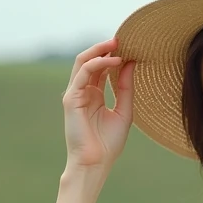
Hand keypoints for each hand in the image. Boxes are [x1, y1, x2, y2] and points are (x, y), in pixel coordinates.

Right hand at [61, 38, 135, 176]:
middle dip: (105, 48)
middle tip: (122, 39)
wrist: (96, 163)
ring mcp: (75, 94)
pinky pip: (82, 74)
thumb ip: (126, 87)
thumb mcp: (124, 111)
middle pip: (90, 61)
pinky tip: (114, 61)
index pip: (101, 68)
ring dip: (100, 51)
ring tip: (117, 44)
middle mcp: (83, 92)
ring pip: (83, 62)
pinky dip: (97, 64)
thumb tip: (131, 62)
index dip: (113, 56)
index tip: (130, 46)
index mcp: (94, 95)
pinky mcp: (71, 99)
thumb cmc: (109, 143)